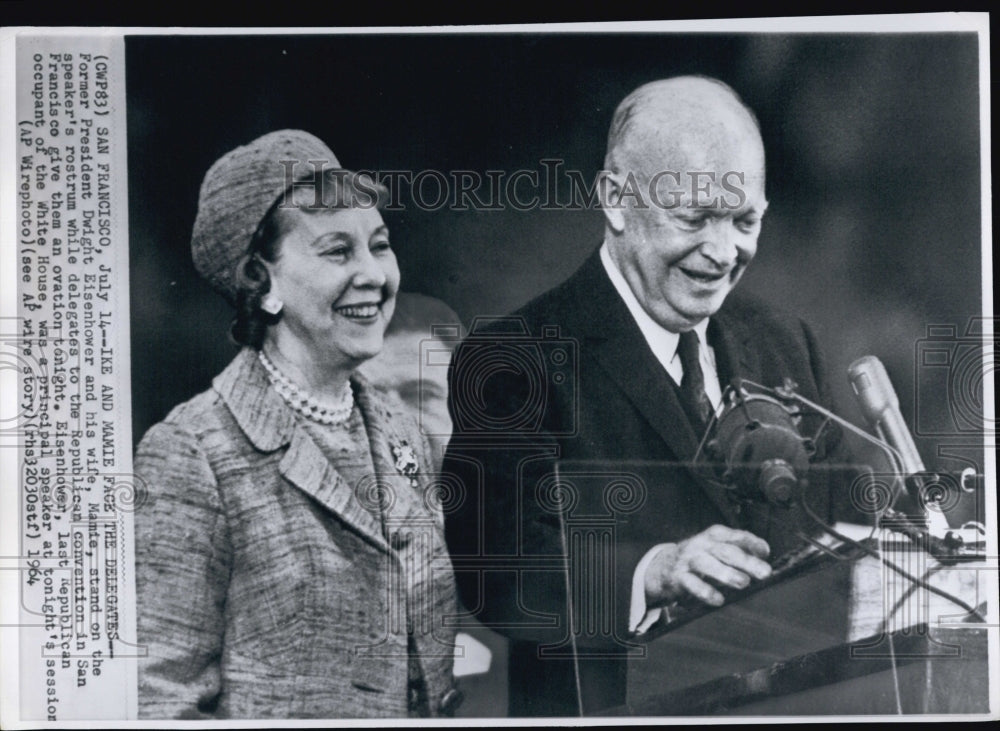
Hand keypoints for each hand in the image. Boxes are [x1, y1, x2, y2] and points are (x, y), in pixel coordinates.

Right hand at [644, 525, 771, 607]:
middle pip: (725, 551)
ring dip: (726, 573)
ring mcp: (688, 560)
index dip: (752, 542)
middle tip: (764, 572)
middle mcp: (701, 544)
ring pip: (707, 564)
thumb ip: (739, 551)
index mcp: (714, 535)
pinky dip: (706, 592)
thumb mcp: (717, 549)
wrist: (664, 567)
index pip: (736, 536)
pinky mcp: (678, 577)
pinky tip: (719, 600)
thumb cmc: (700, 558)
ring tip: (743, 582)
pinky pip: (692, 584)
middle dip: (746, 561)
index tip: (765, 552)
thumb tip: (764, 559)